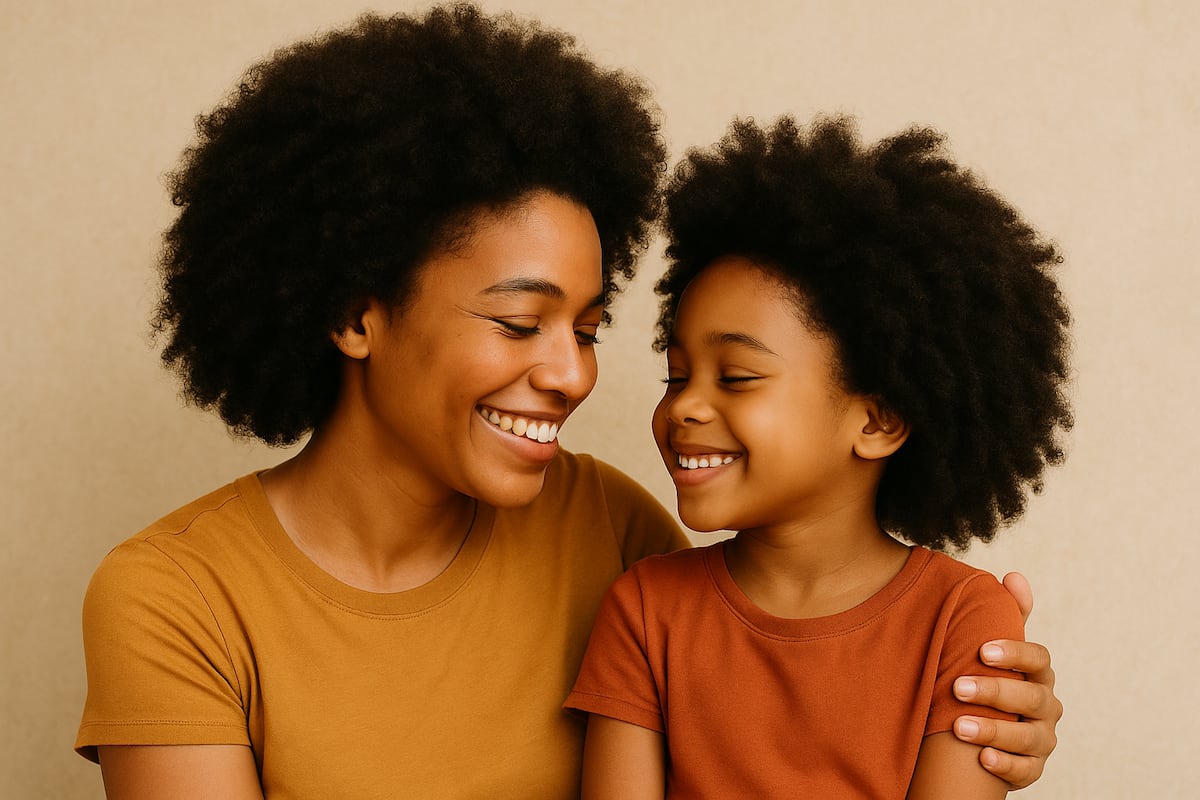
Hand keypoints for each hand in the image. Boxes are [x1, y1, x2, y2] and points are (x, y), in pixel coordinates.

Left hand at [951, 572, 1061, 790]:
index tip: (982, 650)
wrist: (989, 725)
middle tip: (958, 687)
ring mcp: (1042, 738)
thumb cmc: (993, 677)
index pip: (1039, 659)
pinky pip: (1027, 770)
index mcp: (1039, 674)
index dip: (1014, 654)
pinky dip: (1006, 765)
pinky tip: (982, 757)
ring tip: (959, 727)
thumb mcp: (998, 648)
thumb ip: (1007, 614)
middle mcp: (1047, 706)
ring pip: (1030, 737)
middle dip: (995, 692)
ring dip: (994, 730)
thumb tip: (1013, 574)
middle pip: (1032, 698)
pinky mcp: (1032, 768)